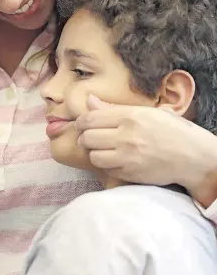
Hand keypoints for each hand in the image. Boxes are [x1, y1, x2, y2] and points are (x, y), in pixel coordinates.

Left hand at [76, 95, 216, 204]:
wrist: (192, 156)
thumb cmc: (170, 130)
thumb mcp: (145, 112)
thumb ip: (113, 108)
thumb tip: (89, 100)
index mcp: (129, 116)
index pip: (90, 118)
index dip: (81, 121)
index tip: (82, 123)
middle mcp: (126, 136)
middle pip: (87, 137)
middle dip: (83, 137)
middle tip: (87, 137)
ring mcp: (127, 157)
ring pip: (93, 156)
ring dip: (93, 152)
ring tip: (100, 149)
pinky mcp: (130, 174)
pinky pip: (106, 170)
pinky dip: (105, 165)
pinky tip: (113, 159)